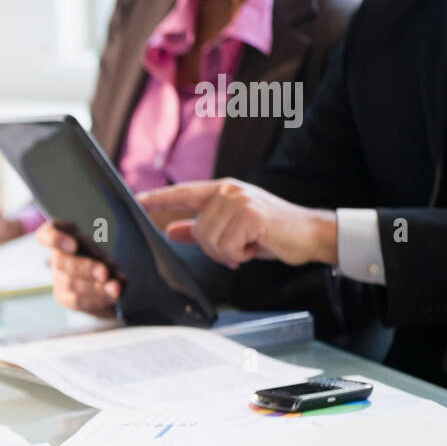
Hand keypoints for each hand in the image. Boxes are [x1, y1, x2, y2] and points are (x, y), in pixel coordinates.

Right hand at [35, 221, 119, 317]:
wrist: (112, 278)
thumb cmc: (108, 255)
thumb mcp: (110, 244)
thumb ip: (106, 253)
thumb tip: (110, 271)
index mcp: (65, 235)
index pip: (46, 233)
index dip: (55, 239)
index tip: (73, 245)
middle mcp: (58, 256)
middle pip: (61, 261)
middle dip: (85, 268)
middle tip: (105, 273)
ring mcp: (58, 278)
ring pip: (71, 285)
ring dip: (96, 288)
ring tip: (115, 289)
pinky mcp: (64, 297)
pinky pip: (78, 301)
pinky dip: (96, 300)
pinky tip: (111, 298)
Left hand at [138, 179, 337, 270]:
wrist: (310, 234)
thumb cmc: (271, 232)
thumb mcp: (232, 228)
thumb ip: (200, 227)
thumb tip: (171, 230)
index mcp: (222, 191)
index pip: (183, 193)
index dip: (158, 198)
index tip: (136, 201)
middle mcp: (229, 191)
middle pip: (198, 231)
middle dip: (215, 249)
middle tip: (238, 248)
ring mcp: (240, 201)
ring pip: (210, 241)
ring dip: (229, 252)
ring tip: (248, 245)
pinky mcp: (250, 216)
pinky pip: (227, 247)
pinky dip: (240, 254)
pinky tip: (256, 246)